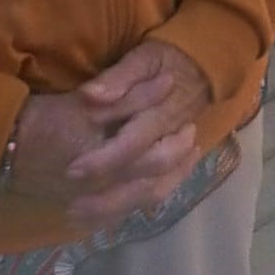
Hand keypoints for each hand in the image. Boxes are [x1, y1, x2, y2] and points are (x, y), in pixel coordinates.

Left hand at [62, 39, 213, 224]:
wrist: (203, 64)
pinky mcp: (173, 160)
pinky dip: (130, 206)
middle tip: (71, 205)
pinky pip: (157, 191)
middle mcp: (170, 139)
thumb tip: (91, 95)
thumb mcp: (143, 58)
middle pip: (146, 178)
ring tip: (80, 215)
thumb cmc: (167, 60)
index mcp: (161, 114)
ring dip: (118, 207)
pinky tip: (102, 216)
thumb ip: (119, 77)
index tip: (71, 170)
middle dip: (109, 197)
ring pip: (154, 191)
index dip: (103, 160)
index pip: (133, 143)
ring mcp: (175, 153)